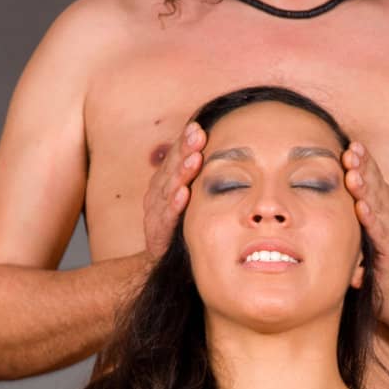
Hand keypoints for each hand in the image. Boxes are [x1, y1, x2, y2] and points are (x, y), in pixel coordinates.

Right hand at [143, 119, 205, 258]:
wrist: (165, 261)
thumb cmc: (184, 225)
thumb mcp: (195, 200)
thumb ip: (204, 180)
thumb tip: (232, 156)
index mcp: (167, 181)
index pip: (176, 157)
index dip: (185, 142)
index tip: (198, 127)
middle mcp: (158, 193)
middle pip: (172, 167)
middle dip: (185, 150)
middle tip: (198, 134)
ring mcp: (156, 211)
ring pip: (168, 188)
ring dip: (181, 173)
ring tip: (194, 159)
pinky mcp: (157, 232)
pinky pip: (166, 217)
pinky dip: (174, 205)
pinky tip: (183, 194)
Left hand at [342, 141, 388, 304]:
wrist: (385, 287)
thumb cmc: (361, 251)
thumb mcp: (347, 224)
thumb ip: (337, 205)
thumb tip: (308, 179)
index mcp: (378, 201)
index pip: (371, 175)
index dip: (363, 160)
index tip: (350, 145)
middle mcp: (388, 212)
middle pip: (376, 184)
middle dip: (364, 167)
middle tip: (351, 153)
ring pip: (379, 204)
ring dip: (366, 189)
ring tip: (354, 175)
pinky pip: (381, 232)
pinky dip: (372, 220)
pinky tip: (362, 208)